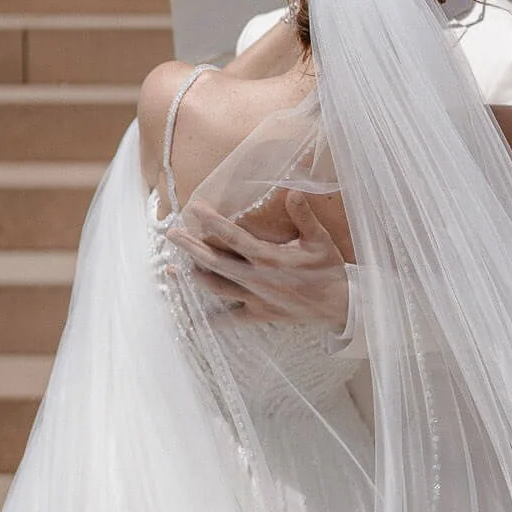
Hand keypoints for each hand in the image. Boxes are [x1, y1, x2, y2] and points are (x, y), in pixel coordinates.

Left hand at [167, 190, 350, 327]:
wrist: (340, 306)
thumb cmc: (329, 270)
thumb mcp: (320, 240)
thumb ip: (303, 216)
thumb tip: (293, 190)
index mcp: (269, 257)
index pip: (233, 236)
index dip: (211, 222)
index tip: (194, 209)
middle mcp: (256, 278)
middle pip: (215, 261)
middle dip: (191, 247)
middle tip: (171, 235)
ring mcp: (255, 299)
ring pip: (217, 287)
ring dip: (195, 277)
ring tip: (174, 268)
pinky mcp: (259, 315)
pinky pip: (231, 319)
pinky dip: (212, 320)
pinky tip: (195, 320)